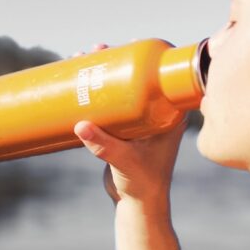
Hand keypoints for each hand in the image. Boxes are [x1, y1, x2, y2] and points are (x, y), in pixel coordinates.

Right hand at [70, 41, 186, 208]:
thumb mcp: (124, 160)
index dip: (145, 57)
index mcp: (169, 115)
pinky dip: (97, 90)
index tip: (126, 44)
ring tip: (82, 58)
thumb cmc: (143, 184)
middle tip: (96, 49)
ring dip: (103, 71)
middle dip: (115, 59)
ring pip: (122, 87)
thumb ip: (104, 145)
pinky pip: (111, 102)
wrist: (139, 205)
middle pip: (136, 77)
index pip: (160, 77)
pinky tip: (80, 80)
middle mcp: (156, 113)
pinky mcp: (123, 128)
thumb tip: (80, 125)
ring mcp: (139, 120)